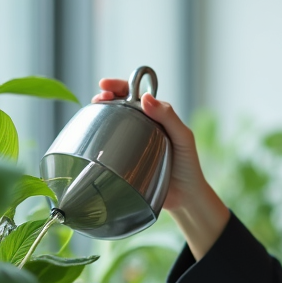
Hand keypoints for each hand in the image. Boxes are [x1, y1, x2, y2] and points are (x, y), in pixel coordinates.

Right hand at [93, 79, 229, 257]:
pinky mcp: (125, 159)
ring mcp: (133, 143)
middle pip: (121, 105)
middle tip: (98, 98)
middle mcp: (144, 126)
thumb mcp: (182, 137)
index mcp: (157, 116)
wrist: (184, 197)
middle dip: (107, 96)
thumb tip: (145, 97)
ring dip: (101, 115)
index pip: (136, 94)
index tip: (105, 85)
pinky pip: (110, 145)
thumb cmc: (188, 165)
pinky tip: (93, 139)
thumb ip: (168, 117)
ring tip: (93, 112)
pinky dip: (100, 138)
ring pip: (114, 123)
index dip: (120, 86)